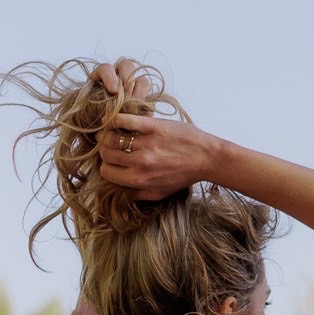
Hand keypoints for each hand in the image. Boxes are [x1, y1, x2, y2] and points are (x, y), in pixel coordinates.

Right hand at [90, 59, 220, 200]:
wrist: (207, 158)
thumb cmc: (184, 176)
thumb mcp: (161, 192)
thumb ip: (139, 195)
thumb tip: (120, 194)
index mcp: (140, 179)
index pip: (107, 171)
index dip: (107, 166)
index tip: (113, 162)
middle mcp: (141, 162)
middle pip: (107, 153)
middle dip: (106, 150)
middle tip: (111, 146)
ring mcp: (147, 143)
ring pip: (112, 137)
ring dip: (108, 135)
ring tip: (112, 134)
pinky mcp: (154, 126)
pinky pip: (125, 120)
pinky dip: (116, 119)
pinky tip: (116, 121)